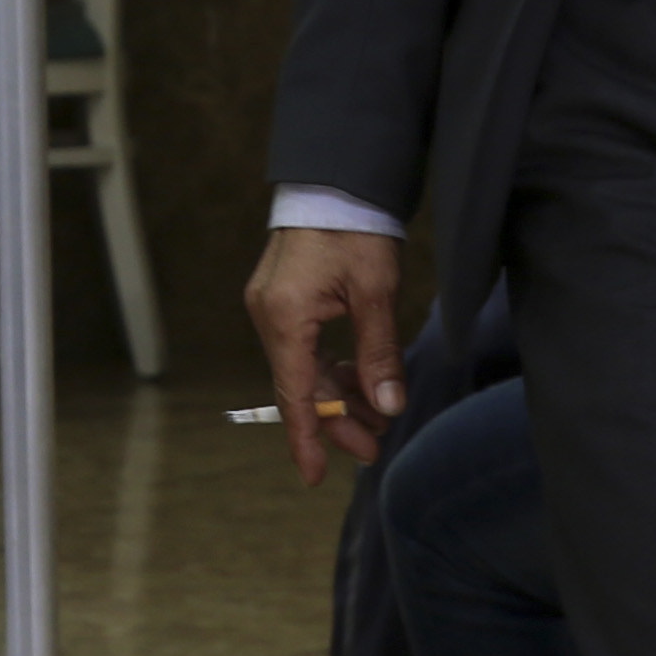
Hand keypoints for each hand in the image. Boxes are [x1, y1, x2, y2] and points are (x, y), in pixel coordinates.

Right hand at [242, 225, 404, 485]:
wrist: (338, 179)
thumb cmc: (355, 227)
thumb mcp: (376, 292)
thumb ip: (378, 353)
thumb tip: (387, 407)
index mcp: (284, 316)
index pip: (295, 393)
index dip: (307, 438)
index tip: (314, 476)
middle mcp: (269, 315)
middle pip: (299, 385)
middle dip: (336, 419)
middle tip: (373, 446)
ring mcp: (272, 305)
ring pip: (302, 368)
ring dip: (336, 394)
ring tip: (376, 416)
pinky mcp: (283, 297)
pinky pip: (303, 347)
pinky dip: (329, 367)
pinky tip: (359, 379)